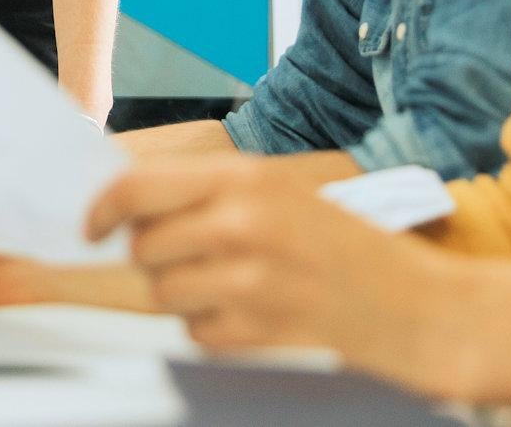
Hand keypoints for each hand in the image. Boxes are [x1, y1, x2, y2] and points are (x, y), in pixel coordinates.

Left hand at [86, 152, 463, 385]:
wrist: (418, 307)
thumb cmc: (347, 247)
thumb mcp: (282, 193)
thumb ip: (209, 194)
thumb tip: (127, 203)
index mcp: (245, 178)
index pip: (134, 187)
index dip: (100, 209)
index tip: (91, 226)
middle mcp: (242, 223)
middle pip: (143, 246)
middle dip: (156, 257)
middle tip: (193, 259)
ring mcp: (249, 279)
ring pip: (163, 291)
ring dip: (184, 295)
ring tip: (232, 286)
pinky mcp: (256, 330)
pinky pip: (195, 332)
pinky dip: (213, 329)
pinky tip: (255, 314)